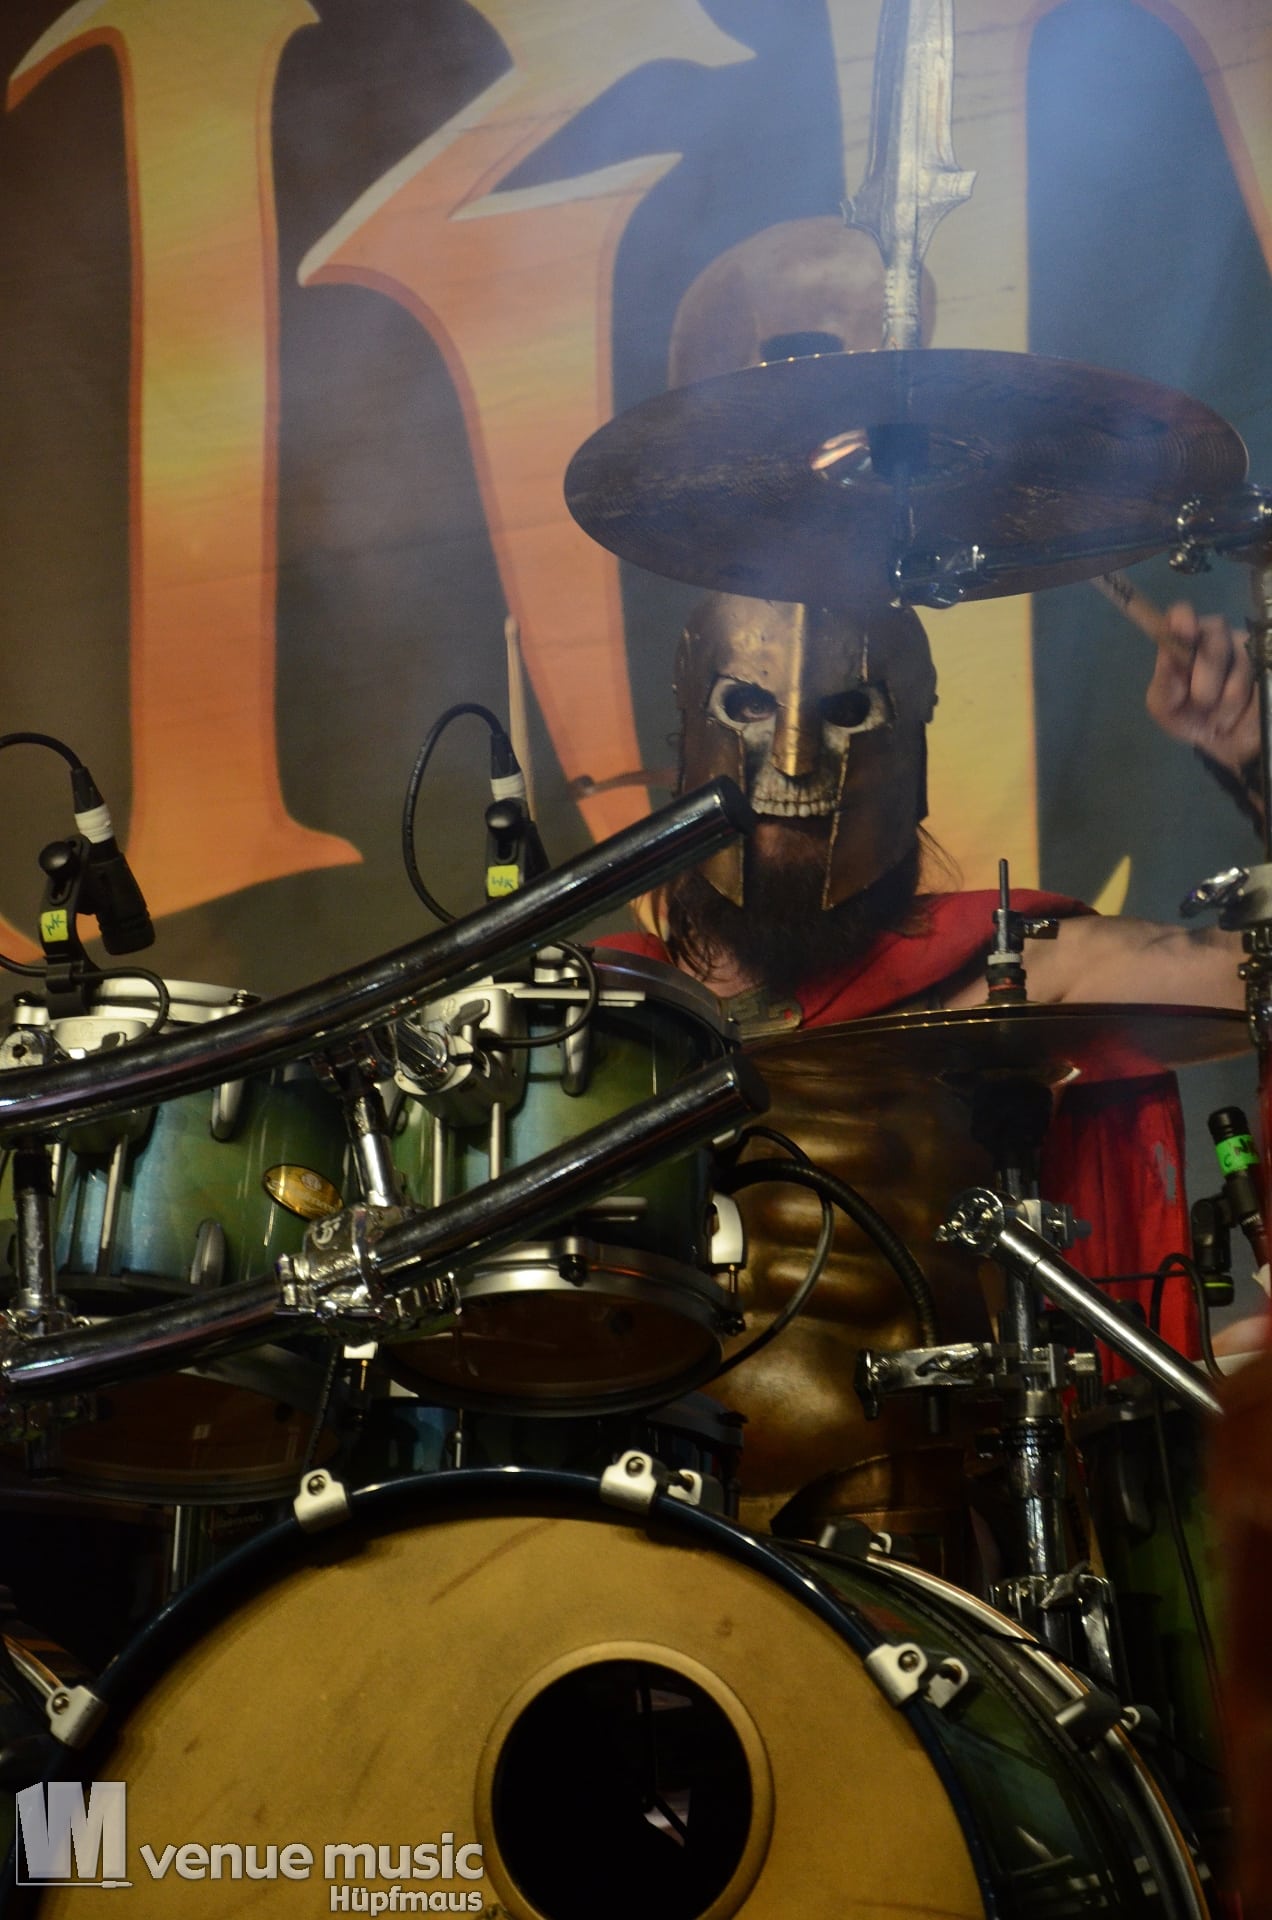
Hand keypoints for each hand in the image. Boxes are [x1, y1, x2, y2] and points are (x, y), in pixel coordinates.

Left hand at [1144, 602, 1257, 773]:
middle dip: (1206, 676)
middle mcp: (1217, 637)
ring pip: (1240, 662)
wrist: (1230, 742)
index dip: (1183, 619)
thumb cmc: (1194, 718)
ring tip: (1223, 712)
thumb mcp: (1168, 709)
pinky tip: (1247, 708)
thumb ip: (1163, 685)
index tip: (1185, 631)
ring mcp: (1248, 646)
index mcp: (1185, 642)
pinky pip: (1261, 673)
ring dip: (1228, 697)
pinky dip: (1251, 699)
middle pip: (1214, 636)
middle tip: (1202, 702)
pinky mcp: (1268, 659)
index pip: (1181, 616)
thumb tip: (1168, 658)